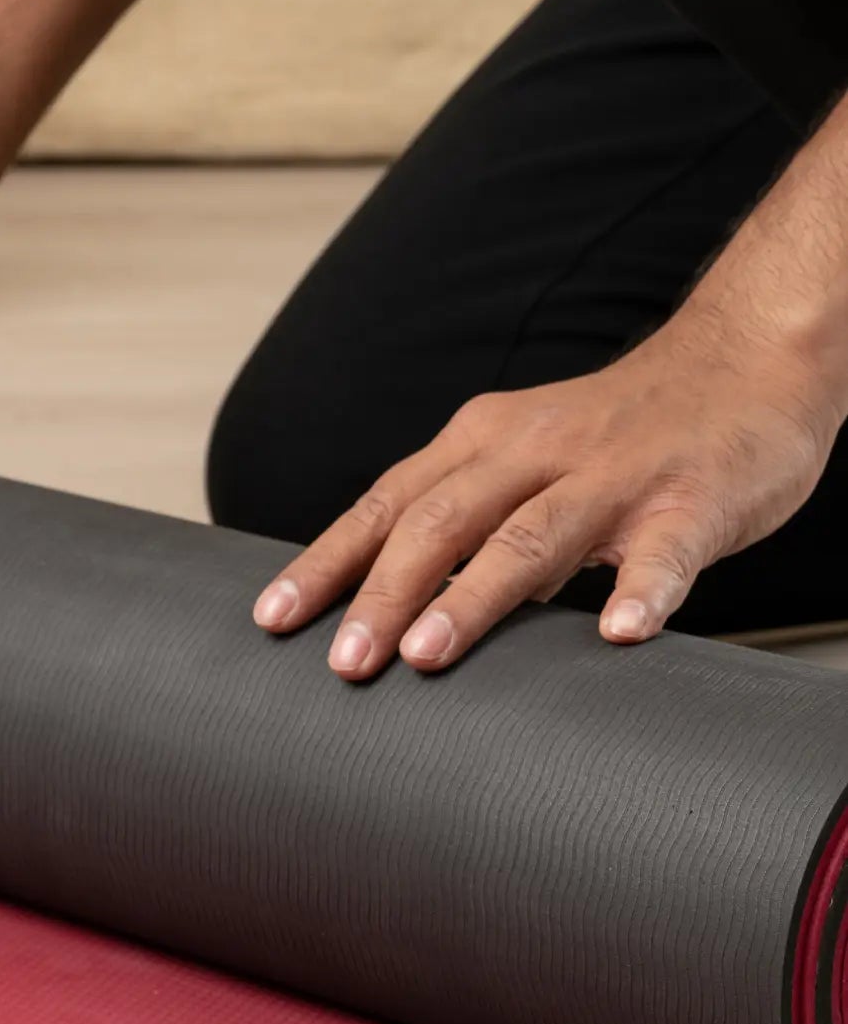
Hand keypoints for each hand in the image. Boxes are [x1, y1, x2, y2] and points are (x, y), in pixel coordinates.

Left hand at [251, 323, 844, 677]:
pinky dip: (643, 590)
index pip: (386, 505)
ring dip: (473, 596)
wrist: (748, 361)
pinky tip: (620, 633)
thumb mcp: (521, 461)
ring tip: (427, 654)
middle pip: (440, 522)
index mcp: (481, 442)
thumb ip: (463, 526)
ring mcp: (614, 475)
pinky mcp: (693, 499)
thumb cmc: (618, 432)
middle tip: (344, 662)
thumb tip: (388, 608)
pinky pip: (664, 549)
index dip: (327, 562)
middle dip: (383, 593)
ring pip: (531, 536)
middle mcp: (536, 451)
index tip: (274, 619)